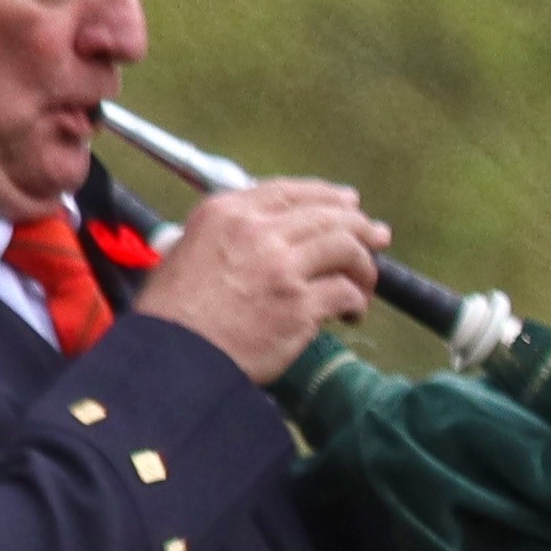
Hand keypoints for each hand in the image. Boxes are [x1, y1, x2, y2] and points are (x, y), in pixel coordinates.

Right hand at [123, 176, 385, 381]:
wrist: (173, 358)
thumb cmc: (172, 315)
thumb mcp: (184, 250)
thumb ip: (224, 234)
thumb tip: (260, 231)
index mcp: (227, 212)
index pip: (291, 192)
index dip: (327, 196)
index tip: (350, 204)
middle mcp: (257, 231)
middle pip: (328, 216)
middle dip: (360, 226)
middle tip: (378, 237)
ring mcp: (281, 267)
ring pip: (346, 248)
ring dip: (364, 266)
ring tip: (364, 285)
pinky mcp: (299, 306)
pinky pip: (345, 293)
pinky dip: (356, 302)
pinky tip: (352, 315)